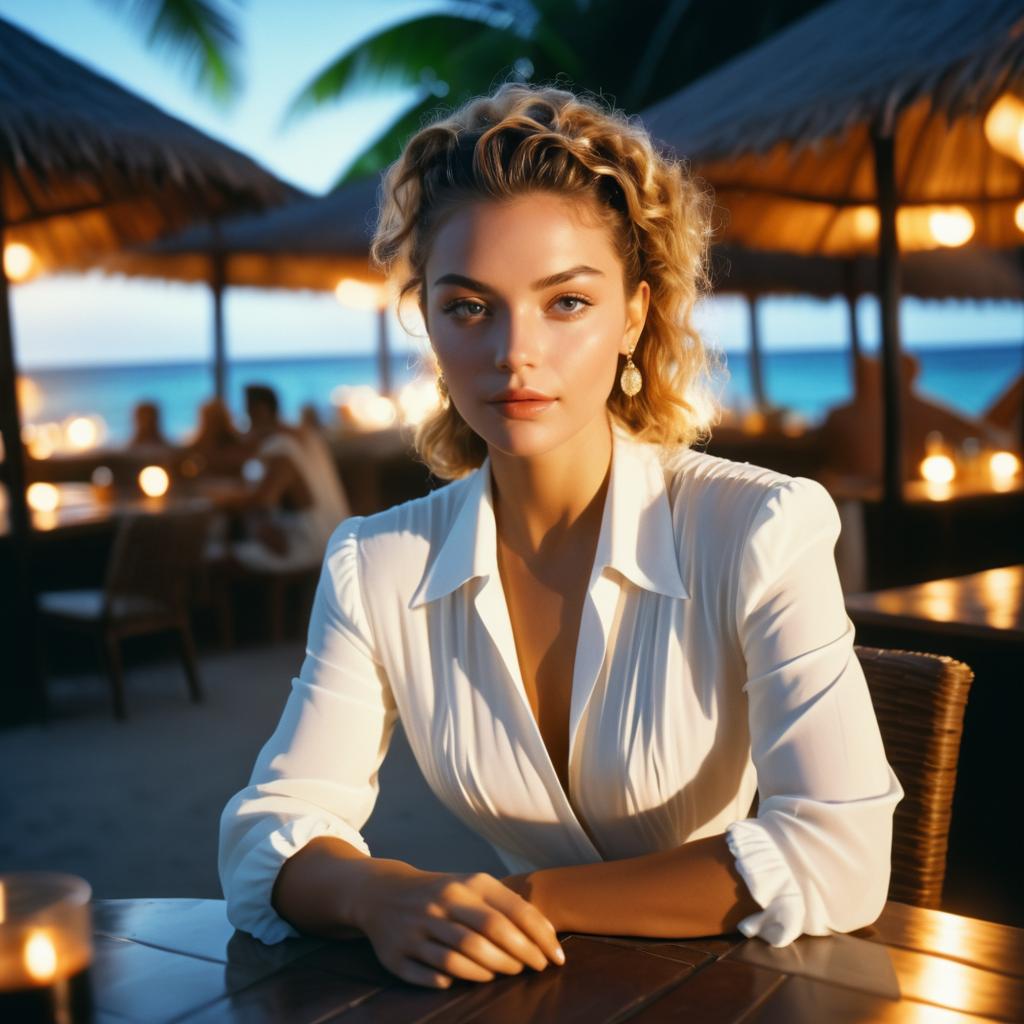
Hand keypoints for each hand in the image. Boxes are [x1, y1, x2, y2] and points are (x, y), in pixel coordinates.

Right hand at [352, 864, 564, 988]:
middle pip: (490, 933)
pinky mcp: (397, 954)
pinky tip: (467, 979)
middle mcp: (442, 903)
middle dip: (520, 955)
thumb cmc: (442, 892)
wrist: (382, 891)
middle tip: (536, 968)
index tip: (556, 956)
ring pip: (462, 957)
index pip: (511, 911)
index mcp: (465, 884)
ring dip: (492, 970)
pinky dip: (453, 980)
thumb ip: (506, 905)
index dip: (538, 936)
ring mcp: (418, 929)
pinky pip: (432, 975)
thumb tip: (546, 934)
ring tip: (507, 973)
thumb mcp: (471, 886)